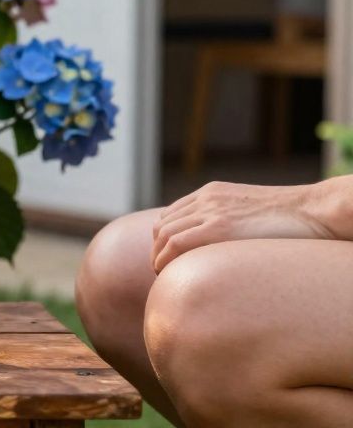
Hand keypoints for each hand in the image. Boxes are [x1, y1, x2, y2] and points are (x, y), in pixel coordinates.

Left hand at [151, 179, 348, 271]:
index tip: (164, 256)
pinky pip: (177, 243)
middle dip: (156, 249)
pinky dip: (165, 259)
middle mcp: (206, 198)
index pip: (172, 214)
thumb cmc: (291, 219)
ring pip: (165, 234)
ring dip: (157, 256)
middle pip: (163, 225)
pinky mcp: (219, 226)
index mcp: (212, 193)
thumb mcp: (250, 213)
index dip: (162, 238)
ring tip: (163, 275)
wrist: (313, 209)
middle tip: (160, 270)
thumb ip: (230, 222)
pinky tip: (167, 273)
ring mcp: (212, 211)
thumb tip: (222, 249)